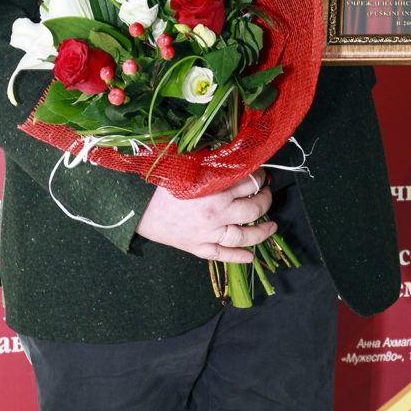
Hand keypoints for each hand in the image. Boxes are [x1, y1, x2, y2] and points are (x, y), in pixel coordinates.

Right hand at [135, 171, 275, 261]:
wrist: (137, 207)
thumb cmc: (162, 182)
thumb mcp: (189, 165)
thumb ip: (213, 160)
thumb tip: (234, 152)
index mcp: (214, 188)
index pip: (249, 181)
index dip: (259, 175)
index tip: (261, 172)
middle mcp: (216, 213)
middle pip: (253, 209)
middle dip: (265, 200)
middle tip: (267, 193)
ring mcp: (208, 233)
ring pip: (243, 236)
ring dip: (262, 232)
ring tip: (273, 226)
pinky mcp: (197, 247)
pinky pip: (222, 255)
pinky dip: (238, 258)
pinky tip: (251, 257)